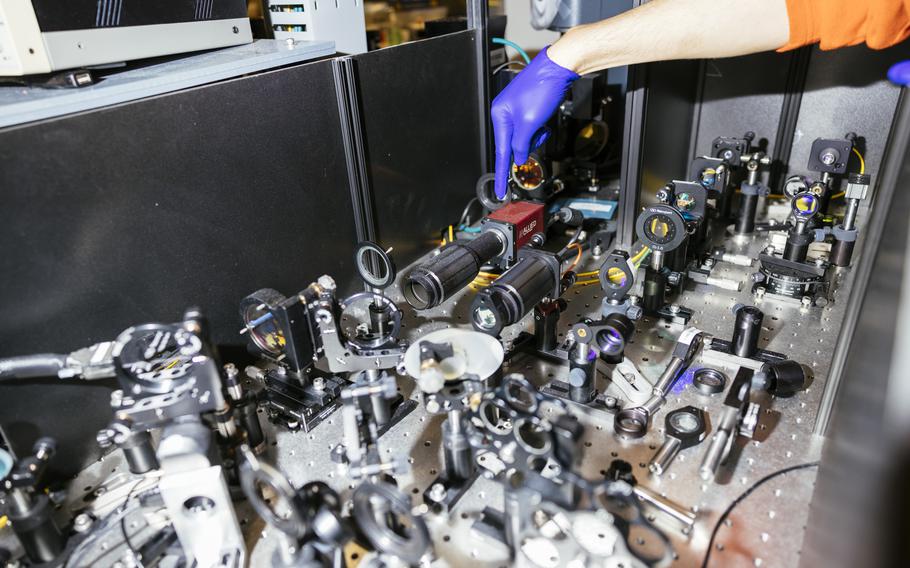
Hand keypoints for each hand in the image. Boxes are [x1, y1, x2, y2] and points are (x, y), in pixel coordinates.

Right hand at [491, 47, 578, 198]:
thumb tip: (519, 157)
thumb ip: (522, 144)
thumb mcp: (530, 123)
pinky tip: (545, 118)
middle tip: (539, 132)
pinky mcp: (527, 106)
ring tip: (543, 122)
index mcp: (500, 115)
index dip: (502, 173)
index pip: (501, 151)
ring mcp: (516, 109)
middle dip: (528, 144)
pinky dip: (539, 127)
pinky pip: (531, 127)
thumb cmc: (543, 88)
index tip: (501, 190)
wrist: (559, 67)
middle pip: (514, 143)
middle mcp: (504, 112)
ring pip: (524, 136)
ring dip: (536, 135)